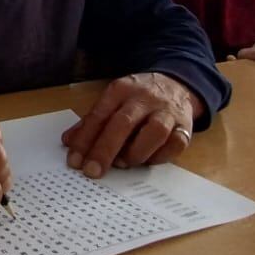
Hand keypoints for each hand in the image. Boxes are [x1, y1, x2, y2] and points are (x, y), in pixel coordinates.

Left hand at [61, 73, 199, 177]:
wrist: (176, 84)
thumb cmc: (137, 99)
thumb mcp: (113, 100)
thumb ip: (92, 121)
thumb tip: (69, 142)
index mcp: (121, 89)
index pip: (100, 114)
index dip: (86, 139)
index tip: (75, 160)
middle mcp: (145, 98)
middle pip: (124, 123)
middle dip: (105, 149)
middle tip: (92, 171)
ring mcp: (168, 112)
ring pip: (155, 132)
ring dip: (135, 152)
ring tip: (122, 164)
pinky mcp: (185, 126)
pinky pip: (175, 144)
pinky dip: (159, 157)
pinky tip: (146, 161)